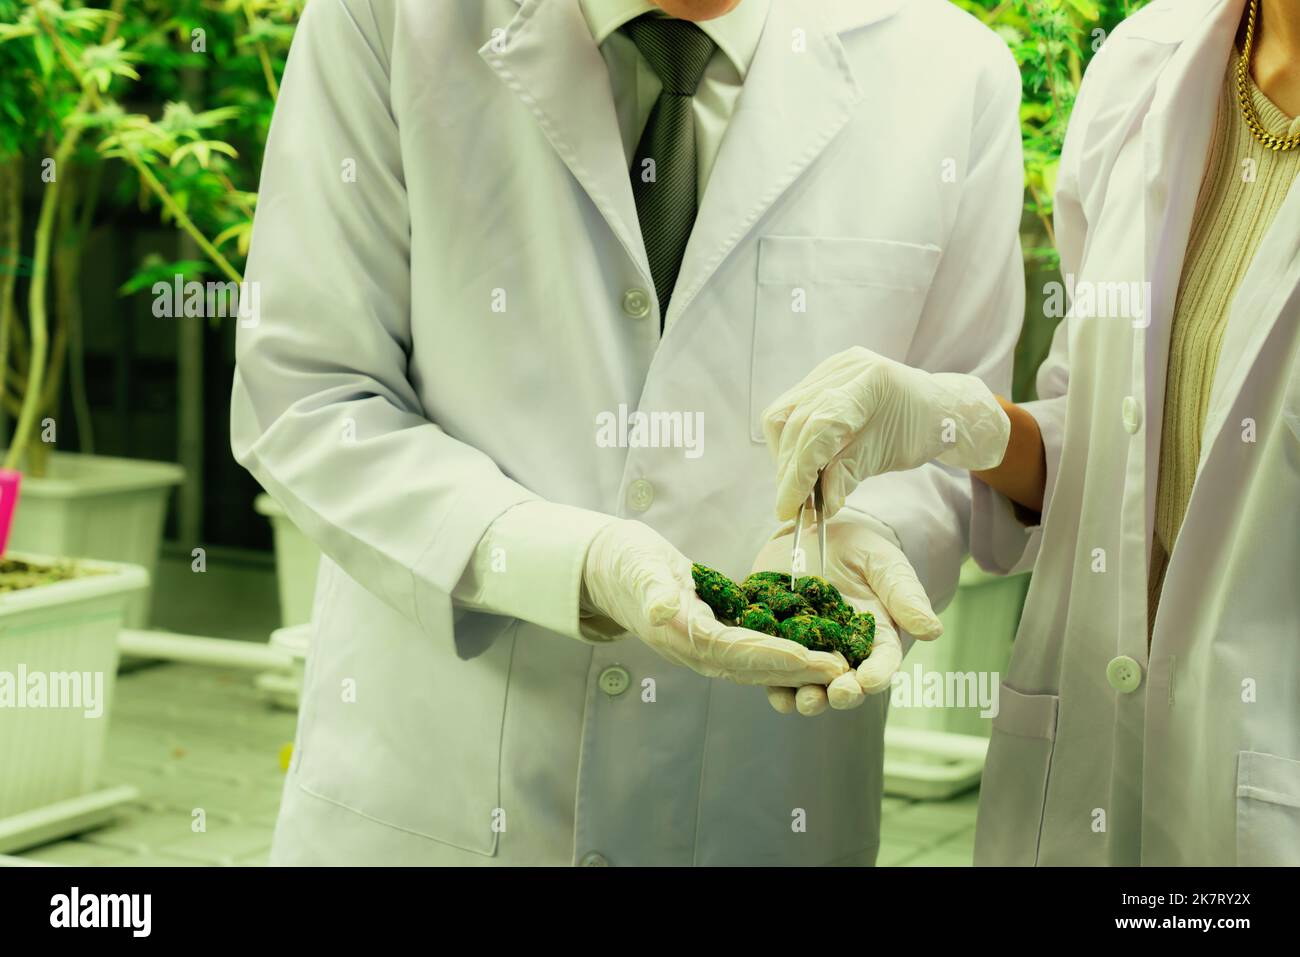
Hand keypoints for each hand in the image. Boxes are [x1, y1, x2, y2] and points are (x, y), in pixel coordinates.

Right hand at [582, 519, 848, 686]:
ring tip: (839, 666)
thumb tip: (663, 609)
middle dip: (800, 671)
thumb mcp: (638, 567)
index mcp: (683, 635)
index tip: (812, 658)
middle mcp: (697, 651)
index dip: (776, 656)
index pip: (738, 651)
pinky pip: (754, 651)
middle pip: (756, 667)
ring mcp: (706, 648)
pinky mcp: (714, 636)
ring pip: (759, 665)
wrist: (610, 568)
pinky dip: (785, 654)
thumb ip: (652, 588)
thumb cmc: (626, 562)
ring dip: (798, 669)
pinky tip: (814, 648)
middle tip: (843, 670)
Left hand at [751, 509, 942, 715]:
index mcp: (876, 636)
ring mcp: (809, 649)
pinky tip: (773, 691)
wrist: (812, 531)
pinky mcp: (777, 642)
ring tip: (806, 702)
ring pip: (810, 684)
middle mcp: (844, 651)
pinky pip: (776, 668)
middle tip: (838, 695)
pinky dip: (774, 683)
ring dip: (808, 698)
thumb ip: (904, 596)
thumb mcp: (883, 564)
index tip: (870, 681)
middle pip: (847, 682)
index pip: (881, 662)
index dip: (877, 674)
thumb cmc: (857, 548)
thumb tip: (933, 631)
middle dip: (844, 694)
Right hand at [763, 347, 1010, 521]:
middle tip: (794, 503)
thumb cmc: (918, 429)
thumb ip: (848, 475)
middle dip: (790, 469)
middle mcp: (843, 368)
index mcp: (870, 383)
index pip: (818, 428)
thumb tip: (818, 505)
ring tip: (797, 484)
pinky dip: (790, 441)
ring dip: (785, 456)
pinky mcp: (820, 376)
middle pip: (795, 422)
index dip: (799, 471)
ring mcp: (829, 369)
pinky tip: (802, 462)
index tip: (789, 506)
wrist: (933, 405)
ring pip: (782, 415)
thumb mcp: (888, 456)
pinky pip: (788, 410)